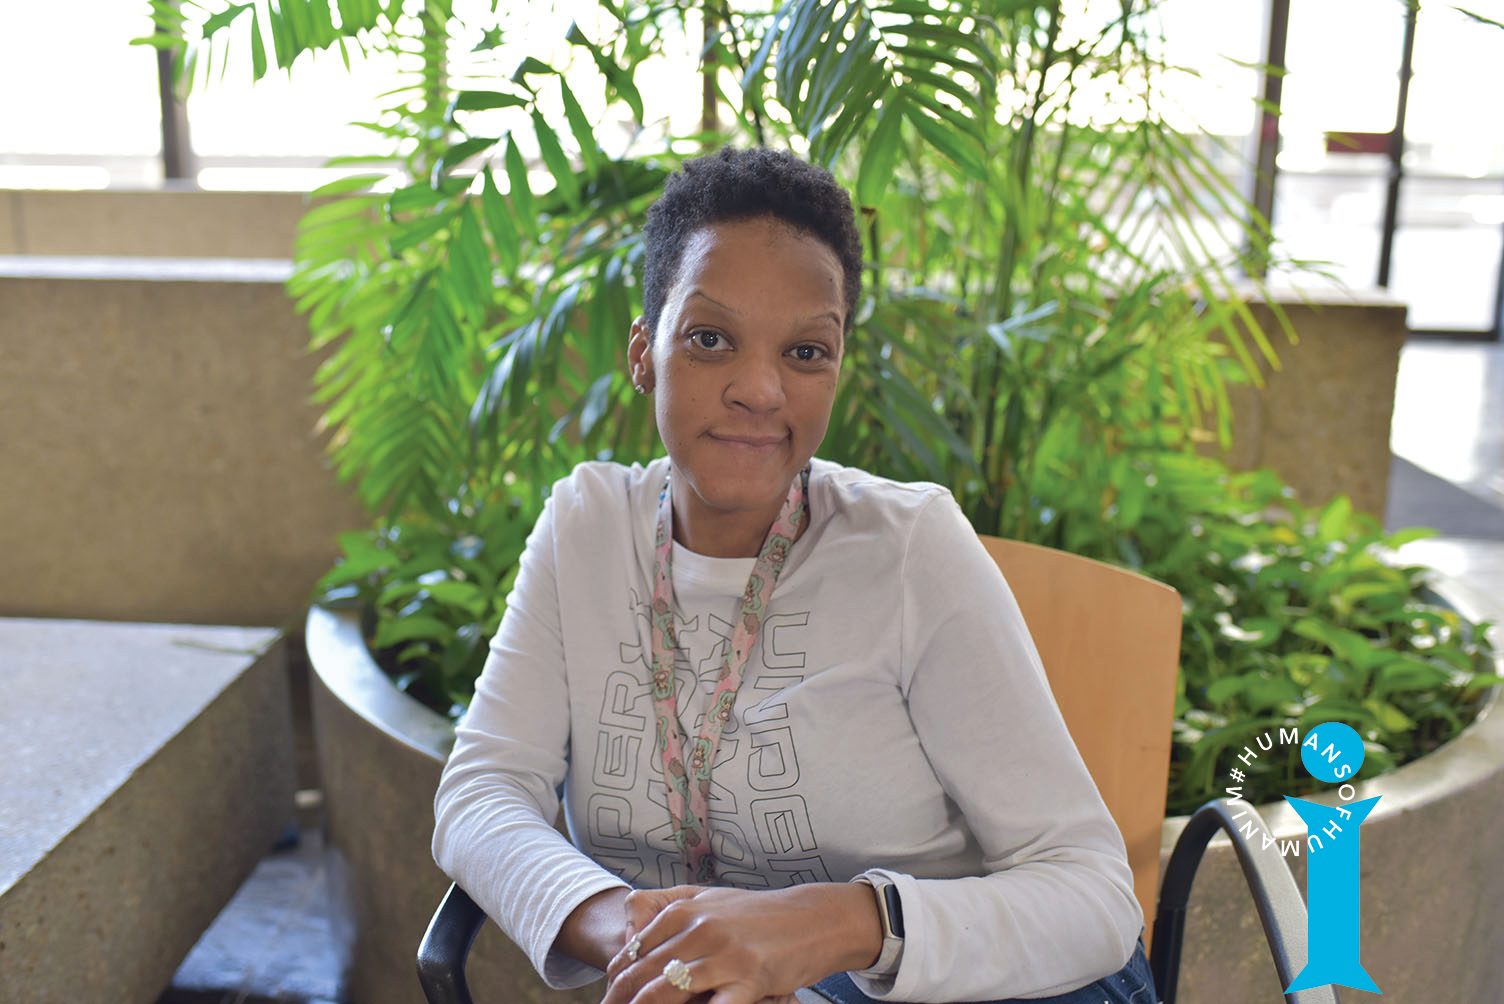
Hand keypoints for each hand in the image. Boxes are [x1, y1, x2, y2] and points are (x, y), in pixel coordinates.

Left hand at [599, 884, 843, 1003]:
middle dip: (620, 999)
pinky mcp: (750, 978)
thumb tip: (628, 932)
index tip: (611, 996)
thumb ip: (668, 906)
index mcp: (685, 909)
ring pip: (666, 990)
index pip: (634, 950)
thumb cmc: (760, 913)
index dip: (616, 979)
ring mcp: (724, 954)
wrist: (814, 918)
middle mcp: (700, 928)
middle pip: (642, 974)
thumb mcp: (710, 897)